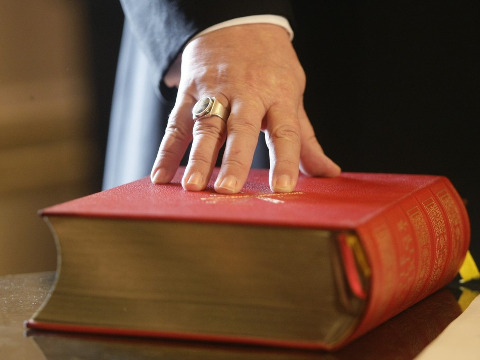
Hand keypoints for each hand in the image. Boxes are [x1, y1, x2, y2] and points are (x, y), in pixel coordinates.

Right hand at [151, 23, 340, 192]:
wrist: (237, 22)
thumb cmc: (271, 67)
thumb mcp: (293, 95)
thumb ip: (306, 139)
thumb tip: (329, 173)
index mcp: (278, 96)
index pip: (285, 132)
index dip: (284, 160)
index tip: (282, 187)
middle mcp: (247, 93)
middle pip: (241, 128)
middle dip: (234, 159)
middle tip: (227, 189)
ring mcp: (215, 90)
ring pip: (205, 125)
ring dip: (197, 157)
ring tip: (192, 186)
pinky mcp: (191, 90)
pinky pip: (177, 123)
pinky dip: (167, 151)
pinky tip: (160, 175)